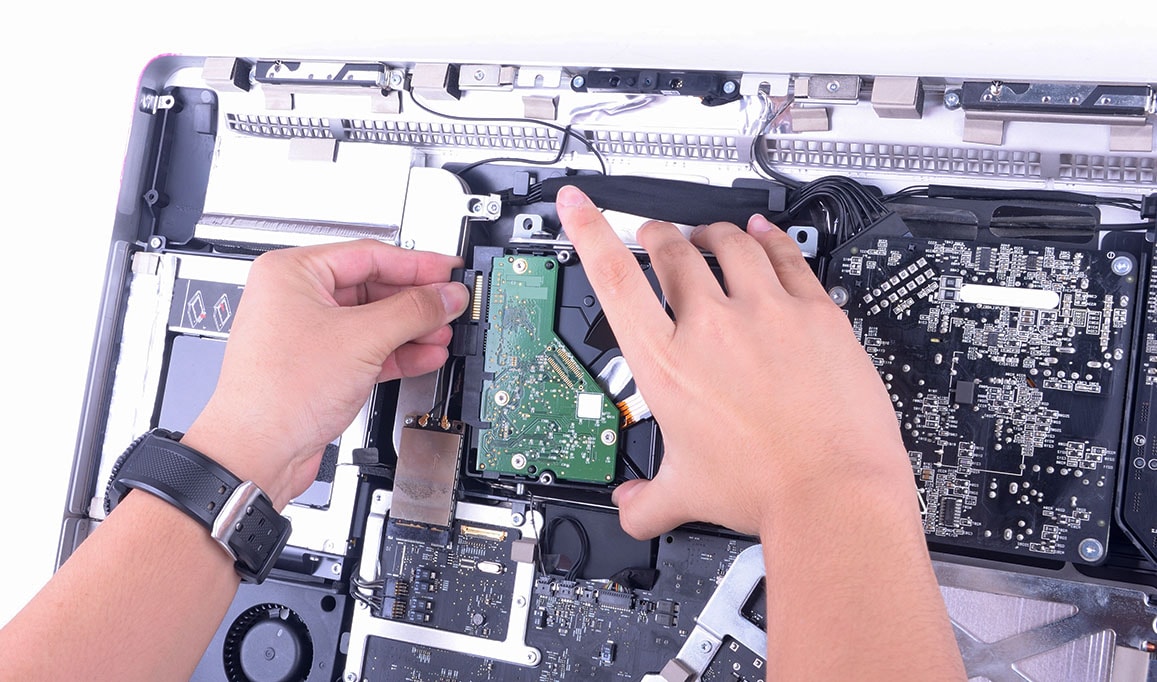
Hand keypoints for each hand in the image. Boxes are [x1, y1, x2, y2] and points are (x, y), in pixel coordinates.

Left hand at [181, 240, 468, 508]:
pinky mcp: (318, 365)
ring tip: (442, 334)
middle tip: (449, 306)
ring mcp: (306, 333)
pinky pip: (366, 348)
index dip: (416, 265)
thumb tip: (445, 296)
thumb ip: (413, 311)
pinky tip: (423, 355)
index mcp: (291, 272)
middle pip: (372, 288)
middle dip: (415, 303)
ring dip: (410, 329)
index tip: (447, 271)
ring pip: (372, 321)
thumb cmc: (277, 394)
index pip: (369, 255)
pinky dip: (395, 352)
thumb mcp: (361, 339)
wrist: (258, 452)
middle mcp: (295, 298)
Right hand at [557, 186, 912, 537]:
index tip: (578, 204)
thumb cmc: (763, 488)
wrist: (833, 492)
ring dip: (712, 233)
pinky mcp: (814, 312)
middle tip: (656, 236)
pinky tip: (765, 234)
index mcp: (668, 363)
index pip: (614, 279)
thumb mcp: (685, 494)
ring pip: (730, 243)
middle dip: (658, 236)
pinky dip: (769, 238)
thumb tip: (629, 505)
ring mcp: (766, 312)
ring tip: (708, 234)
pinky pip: (785, 256)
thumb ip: (644, 500)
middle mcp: (712, 326)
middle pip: (673, 251)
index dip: (590, 231)